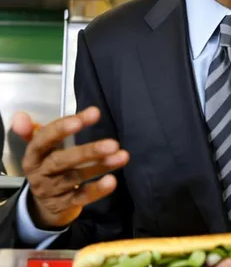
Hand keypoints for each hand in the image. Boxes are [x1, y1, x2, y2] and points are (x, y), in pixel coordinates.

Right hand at [12, 107, 129, 229]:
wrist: (43, 204)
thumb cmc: (48, 165)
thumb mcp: (41, 147)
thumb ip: (35, 130)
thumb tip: (20, 116)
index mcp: (34, 155)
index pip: (45, 139)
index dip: (64, 128)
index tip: (92, 114)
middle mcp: (40, 173)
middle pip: (61, 161)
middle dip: (88, 151)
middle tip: (113, 143)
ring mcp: (51, 191)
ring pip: (75, 178)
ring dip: (100, 166)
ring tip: (122, 156)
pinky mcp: (63, 205)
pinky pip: (81, 197)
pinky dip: (97, 190)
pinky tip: (112, 181)